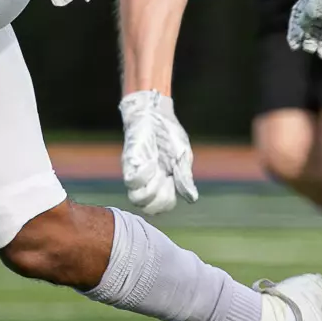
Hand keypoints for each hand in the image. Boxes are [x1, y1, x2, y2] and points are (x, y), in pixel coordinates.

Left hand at [118, 90, 197, 213]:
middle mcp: (148, 181)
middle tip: (167, 179)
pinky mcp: (129, 163)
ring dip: (151, 190)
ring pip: (137, 200)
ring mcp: (137, 173)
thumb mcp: (183, 155)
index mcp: (163, 182)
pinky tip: (151, 163)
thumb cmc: (169, 133)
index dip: (169, 201)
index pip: (163, 206)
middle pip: (149, 208)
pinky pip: (131, 181)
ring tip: (158, 172)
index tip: (174, 182)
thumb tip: (192, 199)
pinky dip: (143, 176)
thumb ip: (185, 177)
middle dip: (161, 199)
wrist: (154, 113)